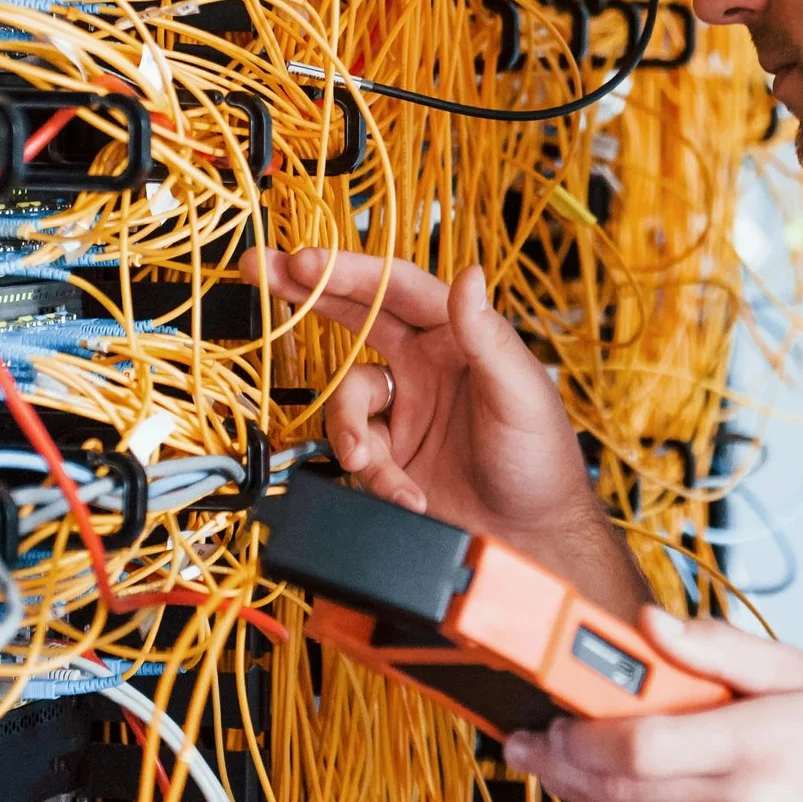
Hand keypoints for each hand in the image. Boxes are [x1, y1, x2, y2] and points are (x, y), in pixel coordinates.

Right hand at [241, 248, 624, 590]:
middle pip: (355, 316)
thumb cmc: (541, 460)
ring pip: (347, 399)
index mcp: (457, 336)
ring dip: (349, 429)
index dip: (348, 270)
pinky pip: (358, 453)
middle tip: (260, 269)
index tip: (304, 260)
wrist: (530, 541)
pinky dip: (375, 476)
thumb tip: (469, 274)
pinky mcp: (389, 457)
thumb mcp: (520, 392)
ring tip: (369, 462)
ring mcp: (402, 410)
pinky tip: (405, 495)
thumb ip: (487, 336)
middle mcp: (424, 364)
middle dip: (306, 294)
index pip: (396, 287)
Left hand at [503, 609, 802, 801]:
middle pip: (620, 790)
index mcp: (755, 750)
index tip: (552, 716)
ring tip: (576, 759)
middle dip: (564, 763)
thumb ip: (716, 649)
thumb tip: (649, 626)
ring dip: (597, 791)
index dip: (581, 734)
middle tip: (533, 742)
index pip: (637, 747)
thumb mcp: (798, 674)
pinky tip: (655, 794)